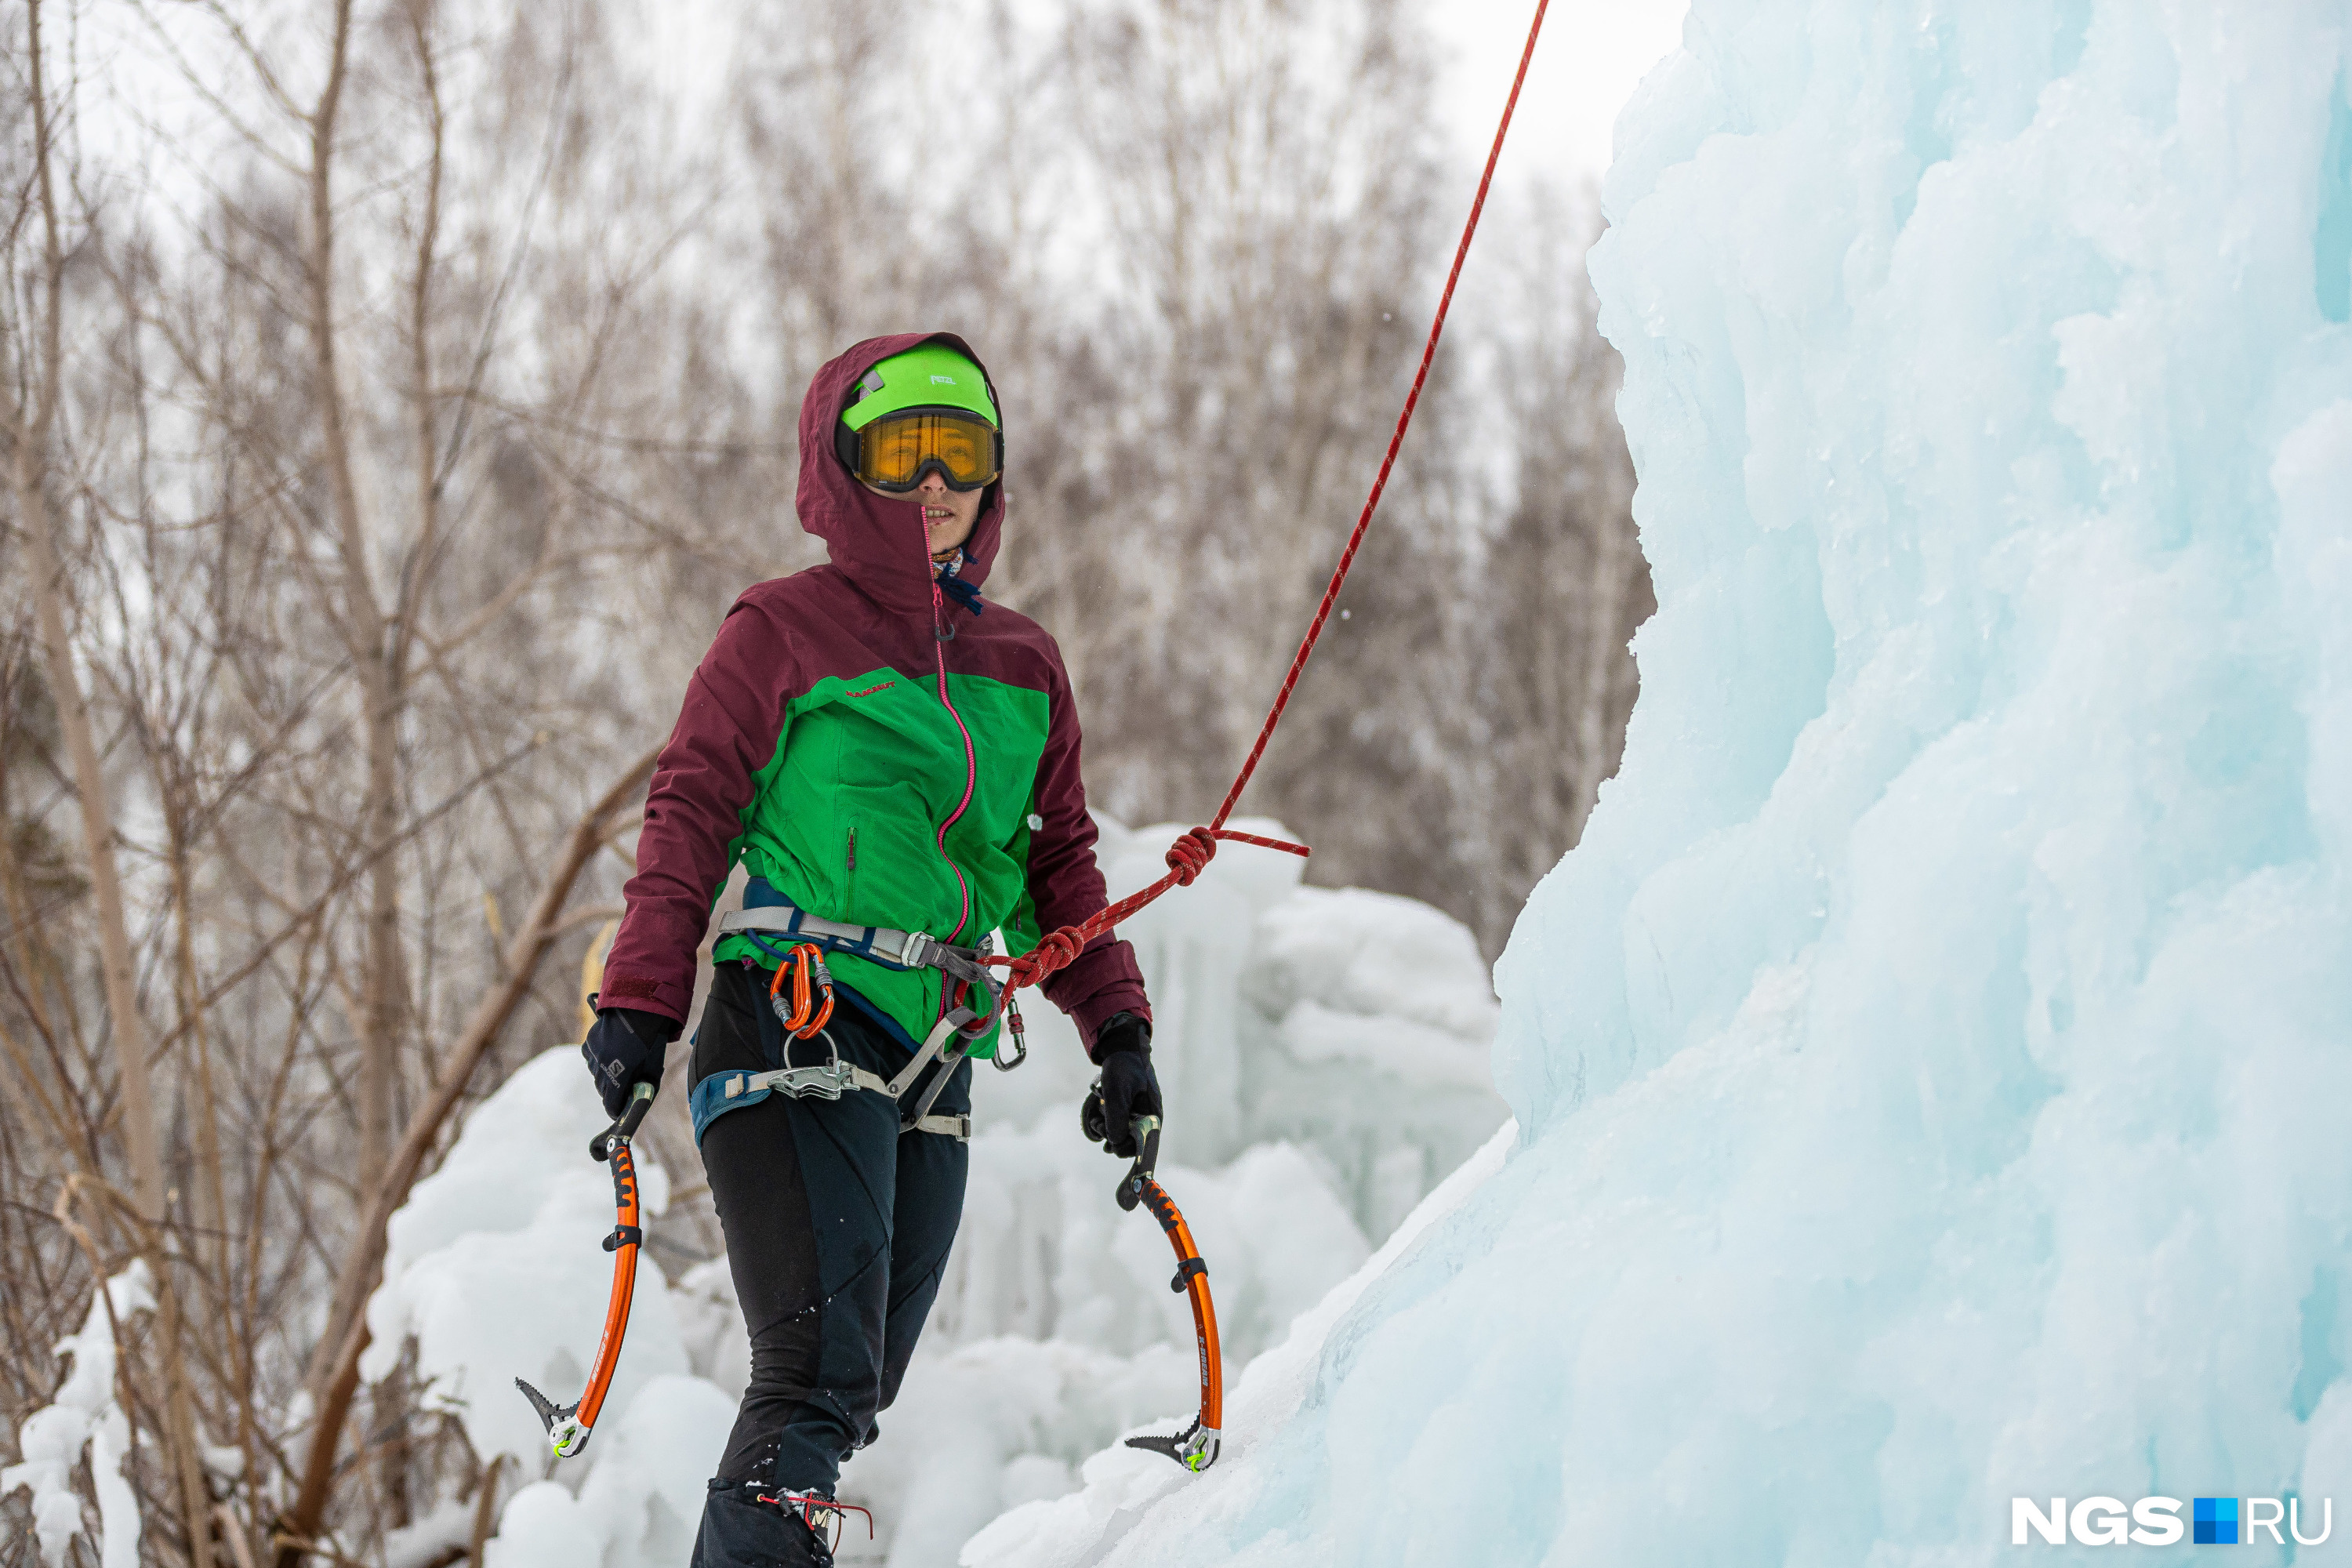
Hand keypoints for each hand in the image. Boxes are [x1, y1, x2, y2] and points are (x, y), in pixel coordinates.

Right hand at [581, 1006, 678, 1118]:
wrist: (641, 1010)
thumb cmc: (651, 1040)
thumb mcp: (653, 1068)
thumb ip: (644, 1087)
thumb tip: (637, 1100)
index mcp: (619, 1076)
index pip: (610, 1104)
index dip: (615, 1110)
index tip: (618, 1111)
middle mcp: (602, 1068)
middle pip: (603, 1091)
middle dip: (613, 1092)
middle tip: (623, 1086)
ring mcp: (593, 1056)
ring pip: (596, 1075)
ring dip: (606, 1075)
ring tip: (620, 1064)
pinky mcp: (588, 1044)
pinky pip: (591, 1060)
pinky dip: (600, 1060)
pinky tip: (611, 1052)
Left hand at [1089, 1012, 1158, 1157]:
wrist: (1122, 1049)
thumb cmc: (1123, 1068)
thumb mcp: (1117, 1093)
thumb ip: (1117, 1119)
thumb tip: (1115, 1143)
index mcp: (1153, 1116)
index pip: (1143, 1146)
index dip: (1126, 1149)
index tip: (1109, 1146)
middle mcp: (1148, 1118)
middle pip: (1130, 1142)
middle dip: (1112, 1136)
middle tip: (1098, 1125)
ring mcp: (1138, 1114)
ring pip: (1120, 1134)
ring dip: (1106, 1128)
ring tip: (1097, 1115)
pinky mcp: (1128, 1110)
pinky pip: (1116, 1123)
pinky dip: (1106, 1121)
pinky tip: (1098, 1112)